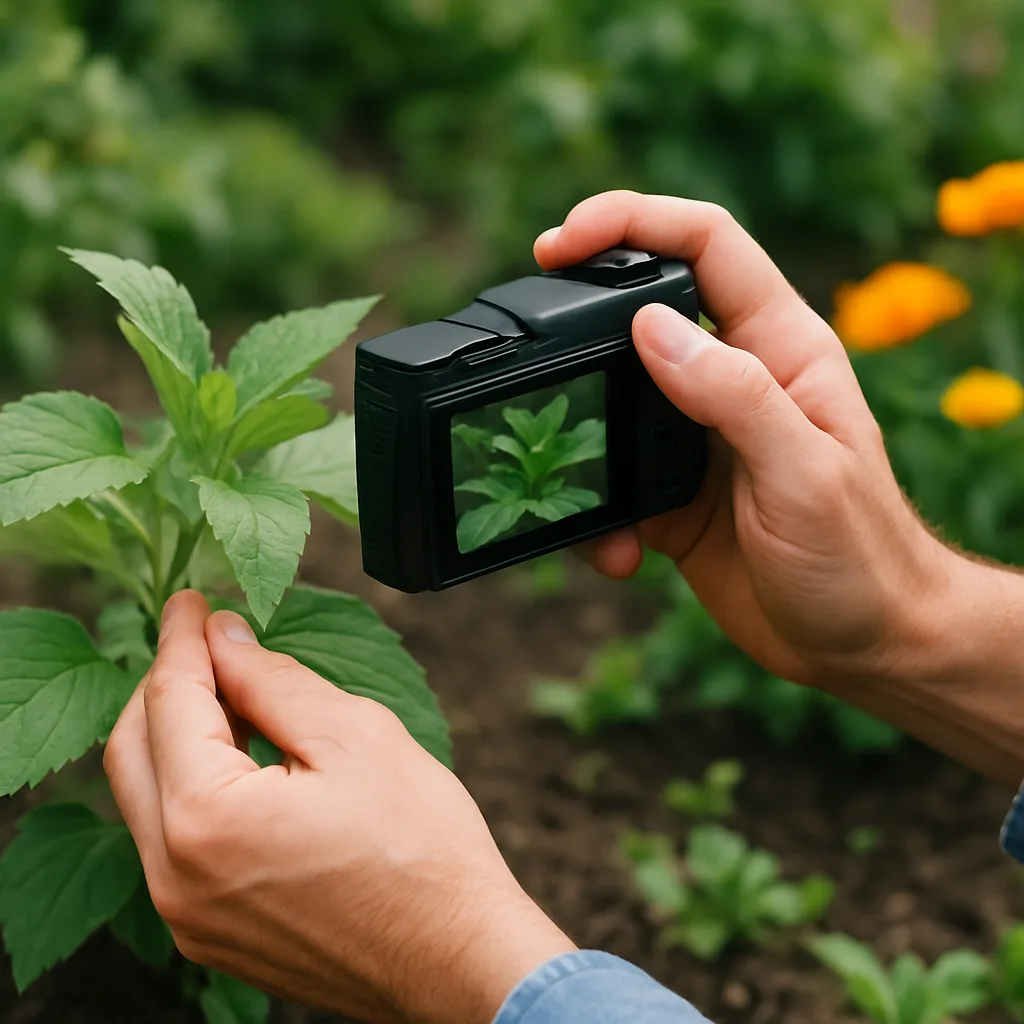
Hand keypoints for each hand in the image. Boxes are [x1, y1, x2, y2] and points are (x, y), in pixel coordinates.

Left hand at [104, 591, 574, 1023]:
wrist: (457, 958)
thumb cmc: (422, 848)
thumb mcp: (354, 736)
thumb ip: (273, 680)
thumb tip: (225, 640)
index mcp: (206, 819)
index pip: (169, 700)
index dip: (181, 640)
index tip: (191, 600)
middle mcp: (174, 878)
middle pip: (132, 751)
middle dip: (163, 685)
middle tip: (204, 642)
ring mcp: (187, 917)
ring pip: (147, 800)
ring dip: (175, 738)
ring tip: (229, 694)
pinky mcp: (210, 936)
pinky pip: (172, 847)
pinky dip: (192, 790)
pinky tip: (240, 761)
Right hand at [535, 191, 951, 689]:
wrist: (862, 643)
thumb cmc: (860, 556)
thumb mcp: (805, 471)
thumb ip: (733, 394)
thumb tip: (648, 328)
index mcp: (780, 348)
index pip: (706, 245)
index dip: (634, 222)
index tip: (561, 242)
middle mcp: (733, 381)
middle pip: (642, 309)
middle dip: (577, 315)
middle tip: (524, 338)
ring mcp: (695, 437)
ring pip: (612, 399)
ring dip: (578, 435)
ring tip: (561, 476)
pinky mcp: (670, 494)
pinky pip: (609, 481)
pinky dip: (595, 515)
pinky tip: (614, 552)